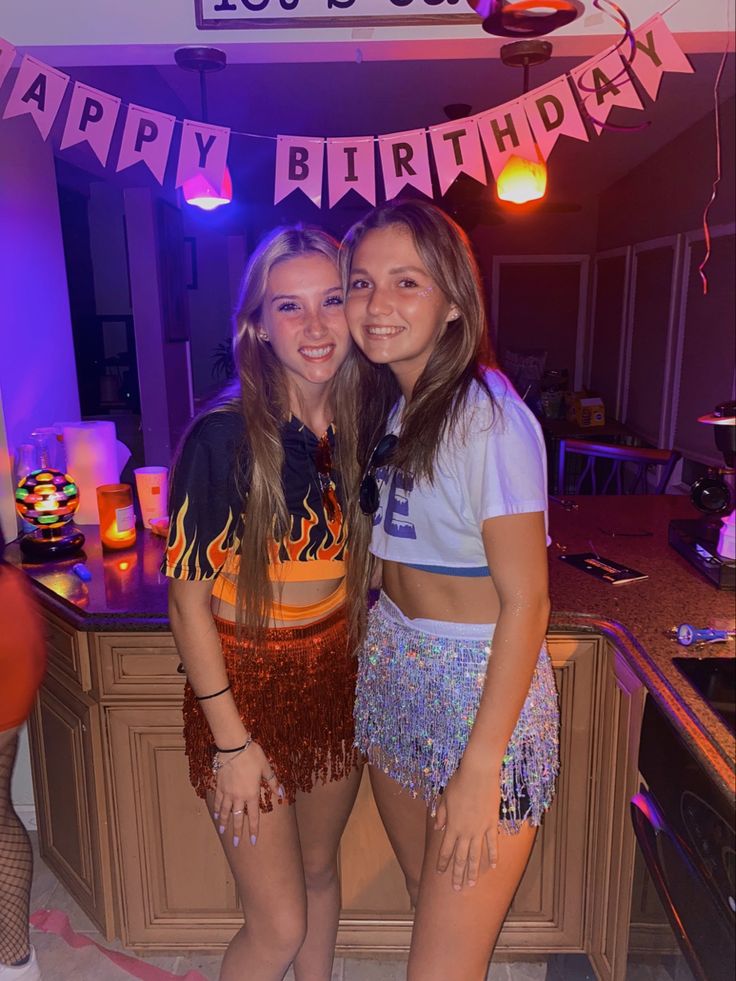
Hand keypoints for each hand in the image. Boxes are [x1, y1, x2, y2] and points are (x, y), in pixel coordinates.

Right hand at [213, 742, 280, 847]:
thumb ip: (272, 782)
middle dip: (237, 832)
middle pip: (237, 818)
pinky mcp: (219, 785)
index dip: (253, 829)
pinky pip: (218, 800)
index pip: (253, 816)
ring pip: (225, 811)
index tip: (252, 841)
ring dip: (224, 822)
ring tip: (223, 831)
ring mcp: (227, 792)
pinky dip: (217, 809)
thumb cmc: (252, 755)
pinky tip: (216, 814)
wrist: (234, 746)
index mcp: (252, 794)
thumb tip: (281, 793)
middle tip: (236, 844)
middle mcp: (238, 796)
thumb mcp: (266, 767)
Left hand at [434, 756, 500, 891]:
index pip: (446, 850)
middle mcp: (465, 831)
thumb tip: (438, 826)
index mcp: (452, 826)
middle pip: (461, 858)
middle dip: (457, 874)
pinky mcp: (492, 823)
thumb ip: (441, 813)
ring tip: (471, 885)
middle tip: (457, 889)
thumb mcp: (445, 797)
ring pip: (476, 855)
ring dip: (473, 871)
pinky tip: (493, 866)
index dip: (443, 863)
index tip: (440, 873)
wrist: (478, 773)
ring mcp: (480, 829)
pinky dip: (492, 855)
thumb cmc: (459, 782)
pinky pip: (492, 843)